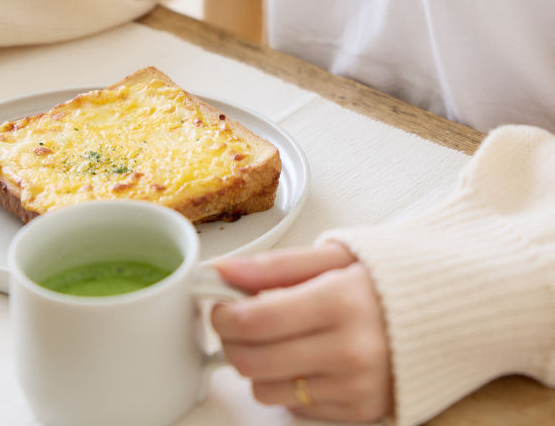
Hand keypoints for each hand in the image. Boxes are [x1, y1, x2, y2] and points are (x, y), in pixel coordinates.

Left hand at [211, 242, 392, 422]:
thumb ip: (274, 265)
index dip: (224, 314)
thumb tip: (224, 271)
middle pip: (254, 361)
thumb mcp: (331, 256)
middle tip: (237, 320)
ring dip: (258, 364)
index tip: (219, 304)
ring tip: (277, 338)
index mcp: (340, 301)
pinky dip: (289, 384)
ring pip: (267, 390)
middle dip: (232, 340)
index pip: (257, 319)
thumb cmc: (384, 279)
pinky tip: (307, 357)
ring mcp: (357, 388)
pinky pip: (296, 409)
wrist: (446, 313)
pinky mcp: (362, 413)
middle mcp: (351, 350)